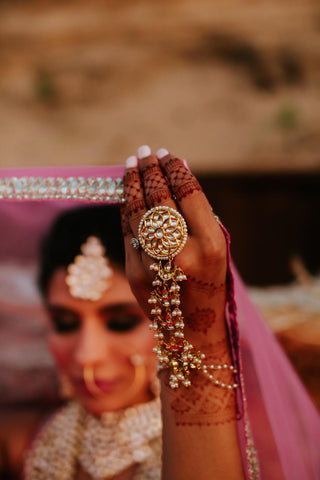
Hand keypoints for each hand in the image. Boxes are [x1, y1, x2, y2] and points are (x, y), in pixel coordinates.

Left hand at [121, 146, 228, 347]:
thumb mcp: (215, 247)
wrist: (192, 327)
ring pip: (137, 212)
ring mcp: (154, 265)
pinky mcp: (134, 273)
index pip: (188, 193)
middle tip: (145, 151)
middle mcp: (182, 254)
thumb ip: (197, 213)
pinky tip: (129, 192)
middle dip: (150, 169)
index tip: (168, 154)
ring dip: (133, 183)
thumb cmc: (209, 281)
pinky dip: (127, 207)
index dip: (175, 169)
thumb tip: (176, 171)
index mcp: (210, 245)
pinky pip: (127, 230)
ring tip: (132, 163)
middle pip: (159, 198)